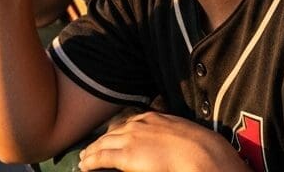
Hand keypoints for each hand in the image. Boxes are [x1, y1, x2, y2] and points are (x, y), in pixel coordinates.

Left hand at [78, 112, 248, 171]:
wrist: (199, 152)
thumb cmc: (196, 146)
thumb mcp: (179, 131)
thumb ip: (167, 133)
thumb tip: (165, 142)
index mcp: (152, 117)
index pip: (127, 122)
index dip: (115, 132)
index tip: (109, 137)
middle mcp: (138, 124)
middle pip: (112, 132)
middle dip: (100, 141)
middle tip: (89, 150)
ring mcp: (132, 138)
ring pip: (104, 144)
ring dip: (92, 152)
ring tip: (84, 159)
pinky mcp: (127, 156)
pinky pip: (103, 158)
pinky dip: (91, 161)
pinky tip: (84, 166)